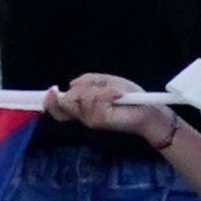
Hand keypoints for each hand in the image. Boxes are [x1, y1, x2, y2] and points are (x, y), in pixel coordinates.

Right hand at [45, 71, 163, 137]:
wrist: (150, 110)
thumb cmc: (131, 97)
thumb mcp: (107, 82)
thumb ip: (88, 81)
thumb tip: (71, 83)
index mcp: (83, 108)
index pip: (57, 110)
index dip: (50, 101)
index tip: (51, 90)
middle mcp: (84, 116)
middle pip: (66, 102)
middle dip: (81, 90)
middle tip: (102, 89)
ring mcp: (92, 120)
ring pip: (80, 99)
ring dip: (98, 91)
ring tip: (115, 93)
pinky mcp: (102, 120)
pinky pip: (95, 100)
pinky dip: (107, 93)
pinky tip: (118, 95)